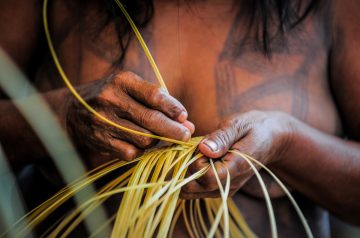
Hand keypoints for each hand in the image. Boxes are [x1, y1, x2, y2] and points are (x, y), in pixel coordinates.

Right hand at [65, 71, 194, 164]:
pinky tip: (140, 144)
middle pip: (151, 120)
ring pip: (144, 139)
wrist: (74, 110)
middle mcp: (110, 99)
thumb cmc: (113, 96)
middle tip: (186, 136)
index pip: (154, 95)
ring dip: (157, 140)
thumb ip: (159, 103)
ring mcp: (103, 122)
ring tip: (158, 136)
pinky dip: (141, 151)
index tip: (184, 117)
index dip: (173, 108)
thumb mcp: (131, 88)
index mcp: (122, 81)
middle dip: (174, 131)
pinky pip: (131, 153)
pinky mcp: (100, 141)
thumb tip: (187, 123)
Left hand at [181, 110, 292, 198]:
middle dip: (187, 168)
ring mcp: (224, 188)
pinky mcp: (219, 188)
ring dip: (187, 173)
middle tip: (197, 149)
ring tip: (200, 154)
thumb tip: (203, 149)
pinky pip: (196, 189)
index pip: (207, 178)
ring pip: (190, 191)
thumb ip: (221, 137)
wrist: (270, 139)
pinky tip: (201, 159)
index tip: (201, 146)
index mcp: (236, 168)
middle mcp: (229, 184)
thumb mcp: (238, 125)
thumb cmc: (254, 128)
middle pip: (193, 188)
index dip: (196, 162)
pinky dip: (191, 175)